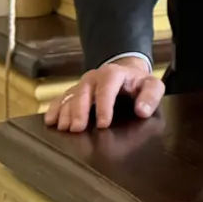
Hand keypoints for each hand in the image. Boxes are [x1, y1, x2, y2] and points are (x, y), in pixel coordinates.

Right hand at [43, 57, 163, 132]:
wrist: (126, 72)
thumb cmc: (138, 83)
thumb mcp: (151, 85)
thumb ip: (151, 96)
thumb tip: (142, 111)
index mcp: (113, 74)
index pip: (107, 89)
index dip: (104, 107)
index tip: (103, 124)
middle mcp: (94, 77)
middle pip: (83, 93)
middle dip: (79, 111)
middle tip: (77, 129)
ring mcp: (82, 84)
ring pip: (70, 97)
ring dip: (65, 112)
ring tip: (64, 128)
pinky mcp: (74, 91)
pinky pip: (61, 98)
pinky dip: (54, 109)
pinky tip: (50, 121)